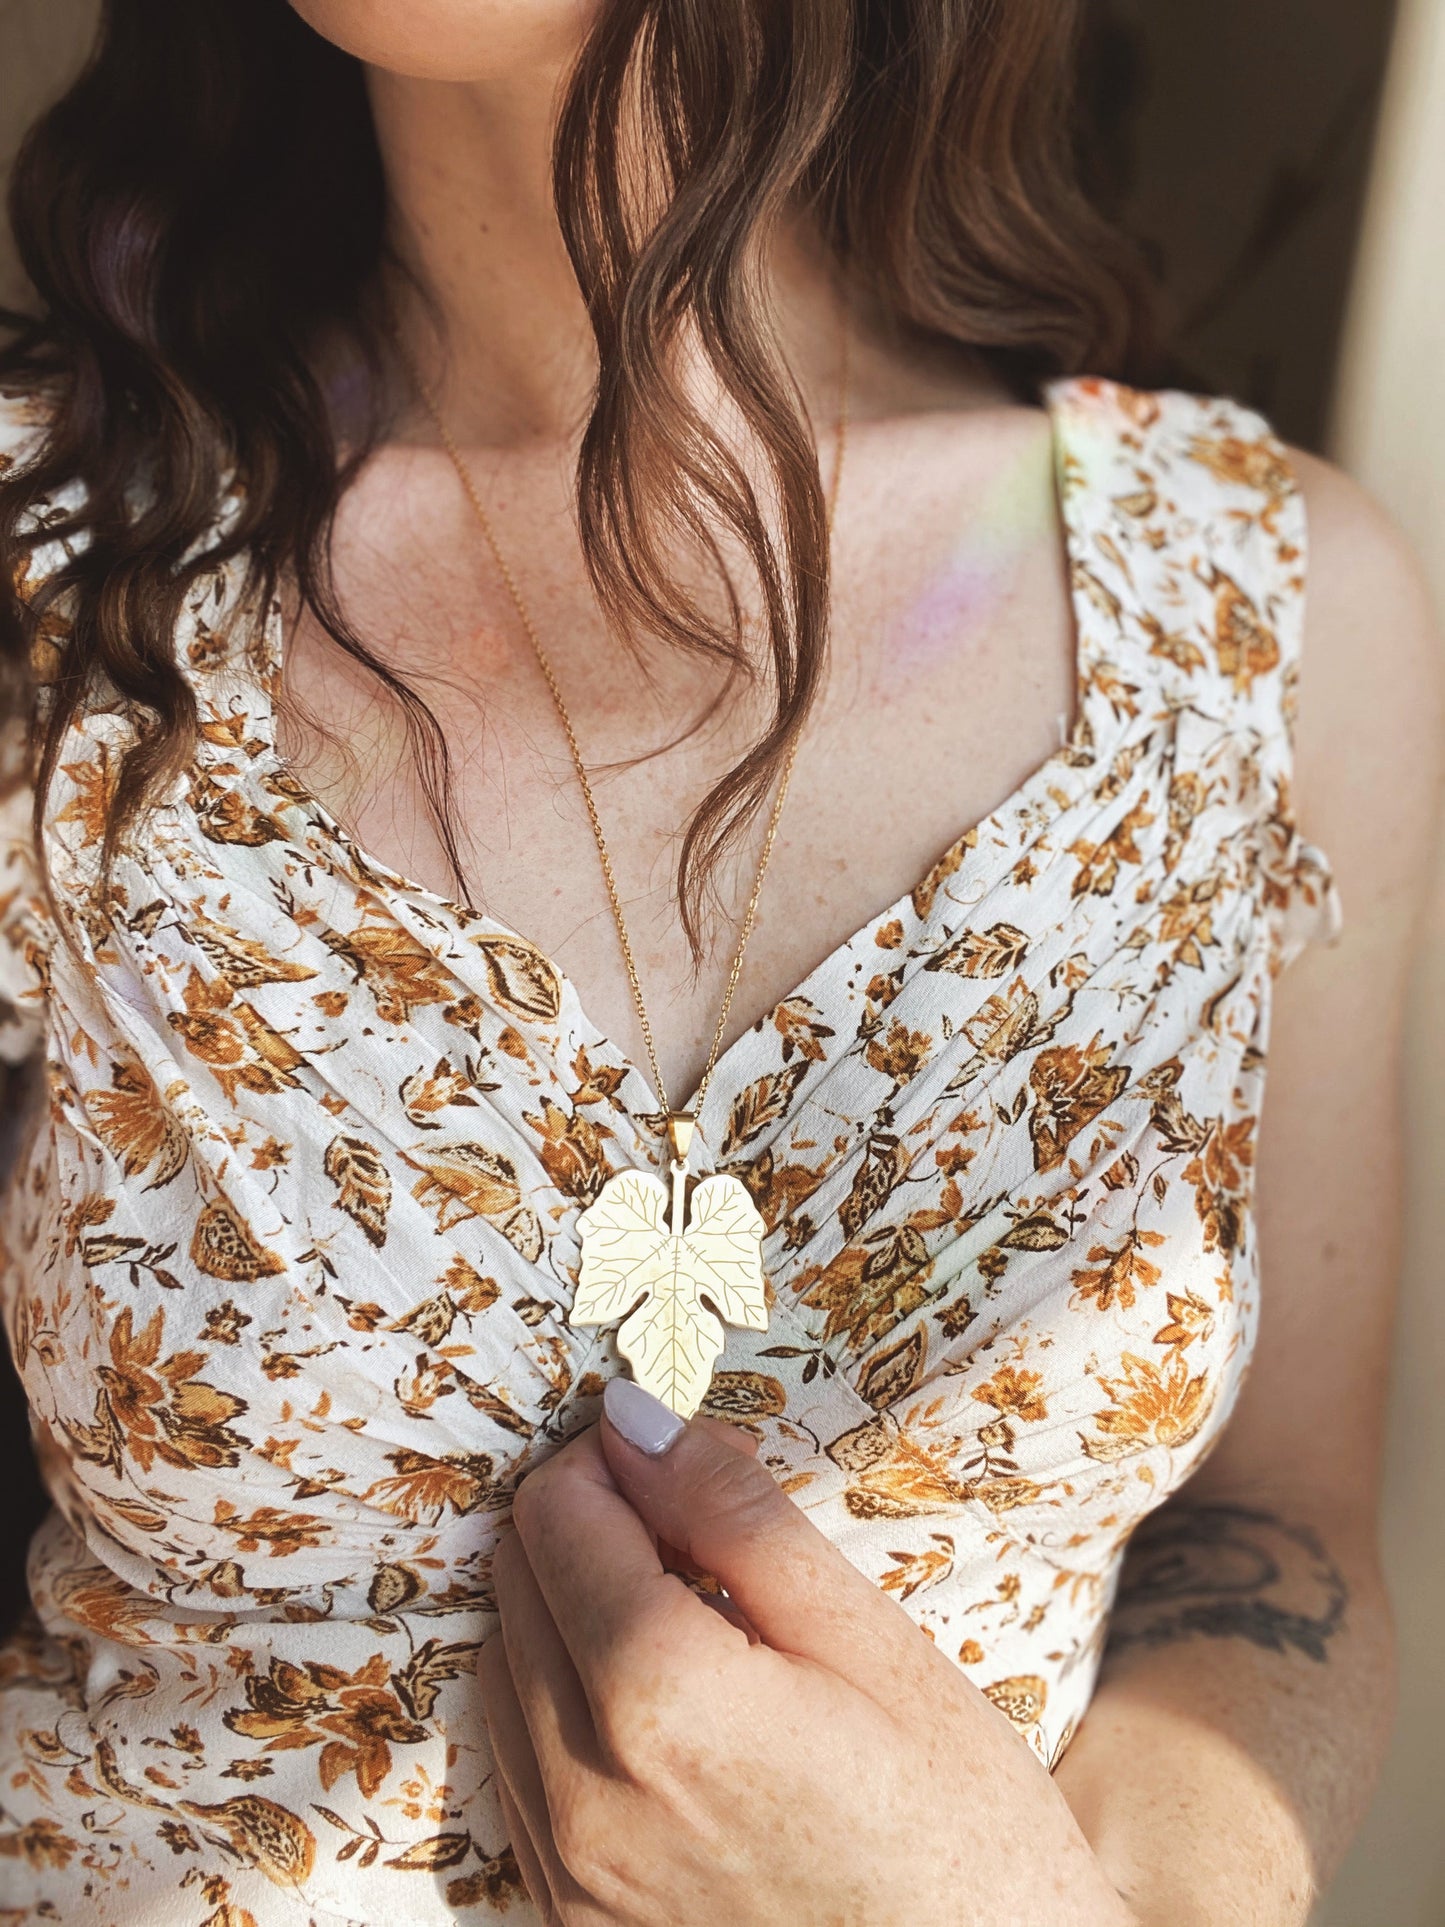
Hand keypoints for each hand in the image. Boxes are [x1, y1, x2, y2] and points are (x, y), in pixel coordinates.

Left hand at [479, 1378, 1134, 1926]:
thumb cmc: (959, 1827)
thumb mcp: (868, 1640)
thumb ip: (735, 1516)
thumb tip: (632, 1416)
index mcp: (659, 1696)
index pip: (556, 1514)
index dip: (612, 1459)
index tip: (677, 1462)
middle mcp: (584, 1789)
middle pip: (517, 1583)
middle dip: (589, 1529)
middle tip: (694, 1534)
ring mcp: (569, 1871)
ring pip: (504, 1672)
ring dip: (568, 1615)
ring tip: (684, 1620)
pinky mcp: (572, 1925)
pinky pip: (521, 1772)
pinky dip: (564, 1710)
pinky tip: (659, 1713)